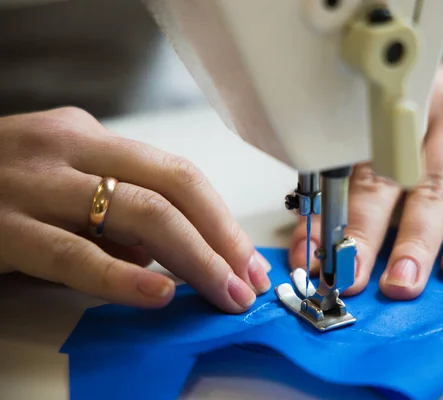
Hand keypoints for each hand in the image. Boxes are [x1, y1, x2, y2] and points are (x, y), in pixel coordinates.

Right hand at [0, 107, 270, 311]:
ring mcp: (32, 184)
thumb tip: (171, 256)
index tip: (247, 260)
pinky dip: (121, 275)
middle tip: (247, 283)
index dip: (222, 220)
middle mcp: (68, 149)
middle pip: (172, 188)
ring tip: (221, 294)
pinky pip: (72, 252)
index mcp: (90, 138)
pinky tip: (156, 294)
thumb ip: (114, 213)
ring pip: (137, 214)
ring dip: (192, 259)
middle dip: (220, 239)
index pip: (179, 175)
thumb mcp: (64, 184)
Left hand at [289, 50, 442, 298]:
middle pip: (383, 181)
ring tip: (402, 282)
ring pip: (432, 189)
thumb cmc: (441, 124)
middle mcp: (416, 117)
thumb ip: (367, 183)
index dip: (324, 219)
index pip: (343, 175)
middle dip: (363, 235)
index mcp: (379, 121)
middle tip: (349, 278)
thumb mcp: (400, 142)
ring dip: (415, 242)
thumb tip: (325, 241)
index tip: (310, 259)